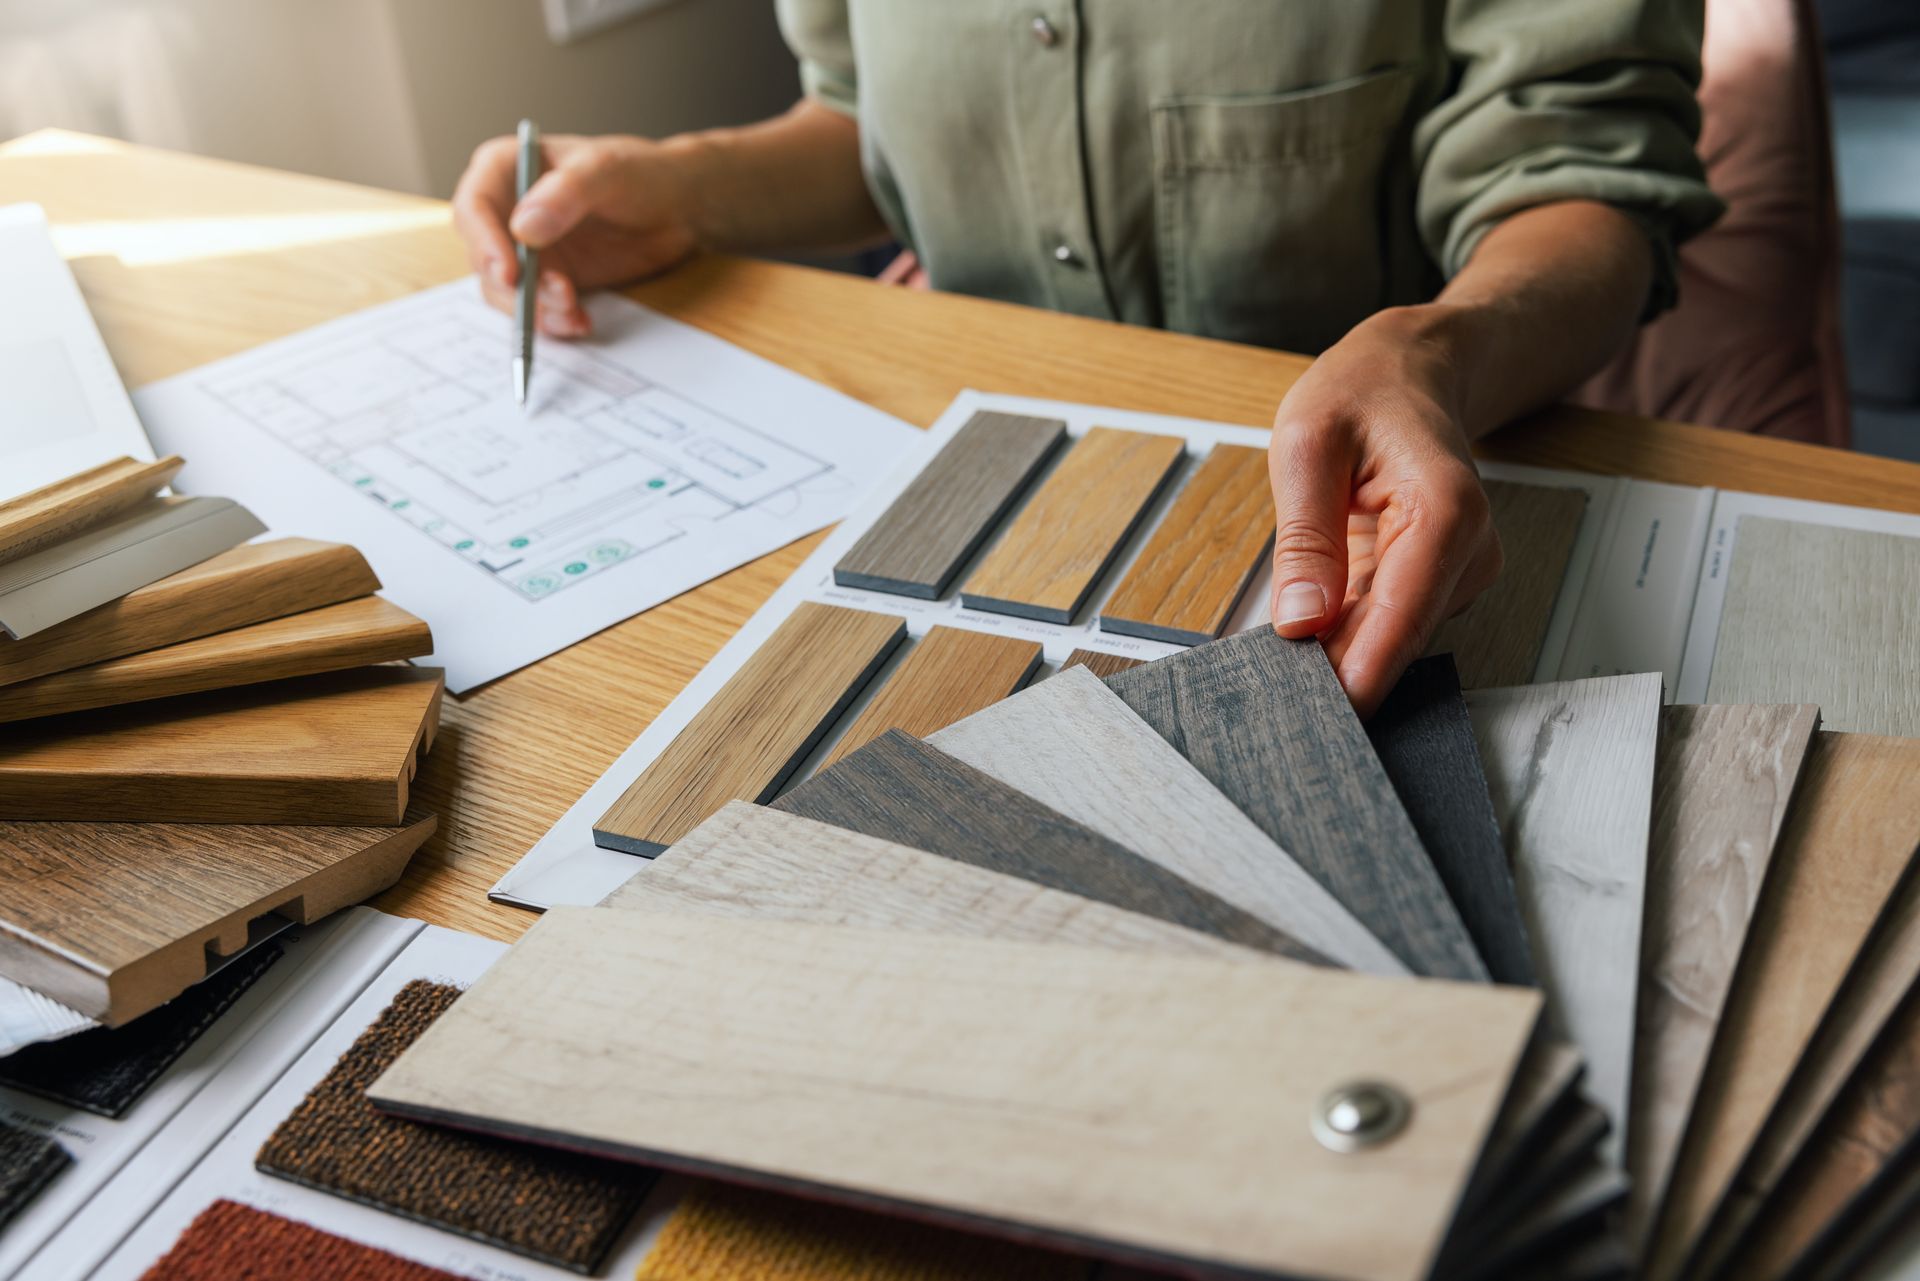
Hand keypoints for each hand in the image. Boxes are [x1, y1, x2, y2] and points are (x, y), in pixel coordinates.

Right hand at [453, 133, 698, 338]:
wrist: (677, 206)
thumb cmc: (640, 172)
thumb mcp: (606, 171)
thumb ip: (565, 195)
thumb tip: (523, 230)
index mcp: (505, 169)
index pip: (473, 207)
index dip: (484, 243)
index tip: (509, 273)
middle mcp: (505, 211)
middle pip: (484, 258)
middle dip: (514, 287)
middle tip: (553, 298)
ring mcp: (525, 250)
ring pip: (506, 292)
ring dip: (535, 309)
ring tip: (574, 311)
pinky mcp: (548, 279)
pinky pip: (536, 309)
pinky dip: (554, 322)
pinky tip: (580, 321)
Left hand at [1267, 306, 1501, 715]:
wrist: (1412, 371)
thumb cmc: (1363, 393)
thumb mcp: (1307, 447)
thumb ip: (1306, 538)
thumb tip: (1300, 621)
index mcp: (1445, 512)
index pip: (1402, 618)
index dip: (1358, 677)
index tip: (1318, 722)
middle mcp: (1468, 550)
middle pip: (1399, 640)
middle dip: (1337, 672)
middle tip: (1271, 703)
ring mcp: (1460, 571)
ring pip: (1391, 639)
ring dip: (1337, 651)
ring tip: (1279, 654)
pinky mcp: (1440, 583)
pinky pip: (1387, 625)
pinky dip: (1345, 632)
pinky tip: (1307, 624)